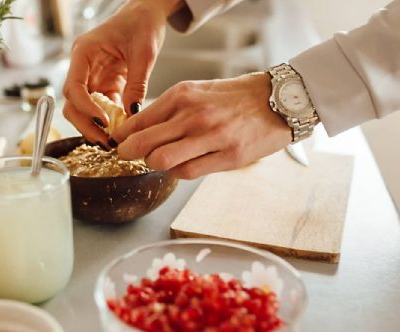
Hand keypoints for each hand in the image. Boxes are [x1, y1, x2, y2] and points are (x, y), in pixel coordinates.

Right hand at [62, 0, 181, 146]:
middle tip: (106, 141)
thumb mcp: (144, 54)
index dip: (85, 108)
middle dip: (86, 124)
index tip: (103, 121)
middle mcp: (83, 66)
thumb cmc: (142, 24)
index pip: (74, 86)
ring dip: (95, 126)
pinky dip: (108, 120)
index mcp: (84, 52)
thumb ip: (136, 84)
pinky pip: (100, 107)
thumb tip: (132, 114)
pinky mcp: (104, 83)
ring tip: (113, 141)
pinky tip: (121, 129)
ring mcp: (91, 76)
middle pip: (72, 103)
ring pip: (83, 108)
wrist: (147, 14)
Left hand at [112, 73, 292, 178]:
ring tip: (159, 159)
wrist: (280, 100)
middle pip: (142, 144)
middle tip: (128, 156)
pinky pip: (187, 172)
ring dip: (154, 164)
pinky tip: (183, 164)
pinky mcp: (228, 156)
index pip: (137, 121)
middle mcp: (193, 115)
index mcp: (182, 95)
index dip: (122, 135)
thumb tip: (139, 130)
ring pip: (161, 161)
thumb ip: (169, 109)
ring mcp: (211, 137)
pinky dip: (178, 171)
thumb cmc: (235, 97)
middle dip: (128, 154)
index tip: (120, 141)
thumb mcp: (198, 91)